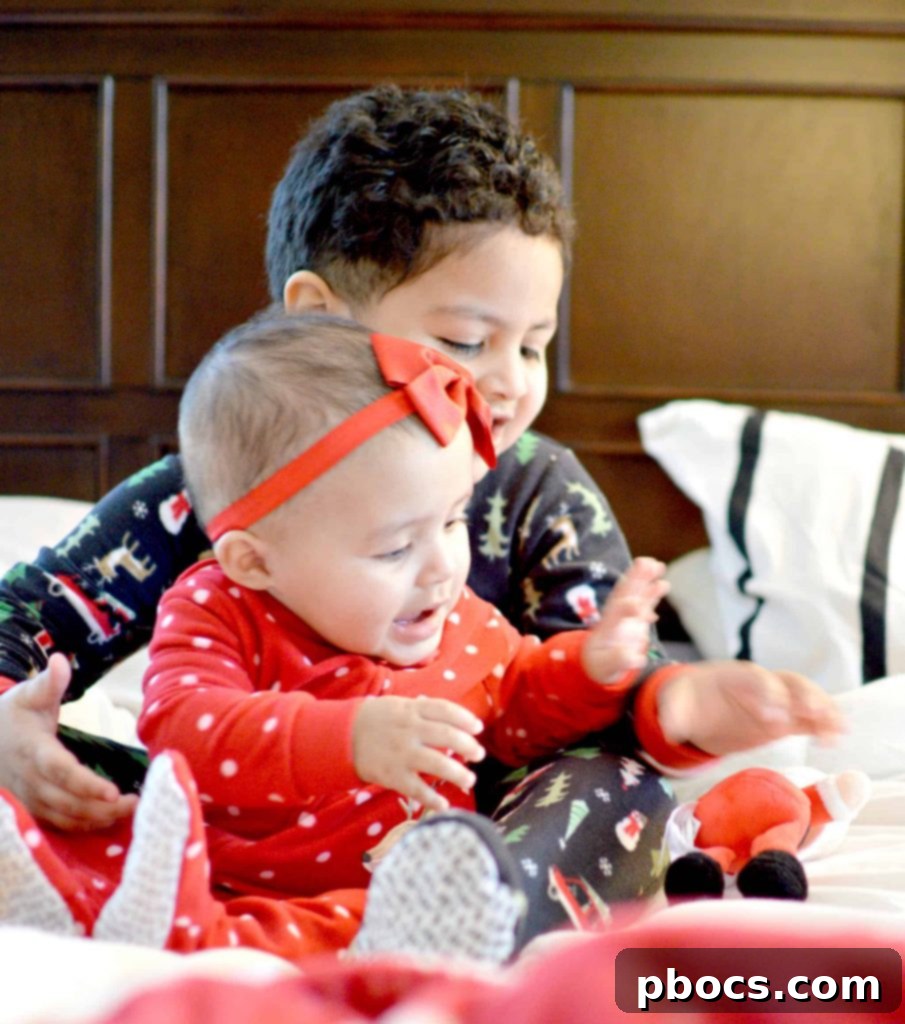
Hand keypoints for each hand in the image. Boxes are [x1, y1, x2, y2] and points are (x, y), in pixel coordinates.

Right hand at [0, 653, 137, 828]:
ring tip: (132, 810)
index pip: (61, 771)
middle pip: (67, 801)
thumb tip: (60, 660)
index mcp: (32, 750)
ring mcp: (28, 798)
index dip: (86, 784)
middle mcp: (29, 780)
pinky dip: (84, 825)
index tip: (114, 791)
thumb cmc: (12, 714)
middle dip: (102, 806)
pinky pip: (58, 824)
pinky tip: (110, 818)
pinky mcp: (31, 809)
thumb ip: (48, 682)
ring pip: (64, 817)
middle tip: (138, 802)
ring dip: (97, 818)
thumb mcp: (28, 694)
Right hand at [352, 695, 485, 811]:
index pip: (445, 710)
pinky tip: (445, 805)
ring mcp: (402, 754)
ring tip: (469, 780)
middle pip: (447, 736)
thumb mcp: (399, 705)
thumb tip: (455, 717)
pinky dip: (433, 799)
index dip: (465, 719)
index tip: (478, 728)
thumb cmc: (377, 719)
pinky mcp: (392, 776)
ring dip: (458, 774)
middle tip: (479, 755)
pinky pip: (417, 789)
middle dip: (468, 746)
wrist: (343, 736)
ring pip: (437, 764)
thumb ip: (424, 710)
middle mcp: (409, 730)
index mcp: (412, 710)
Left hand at [581, 556, 668, 682]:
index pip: (616, 614)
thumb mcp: (607, 666)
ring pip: (636, 594)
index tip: (637, 605)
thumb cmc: (600, 664)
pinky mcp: (635, 618)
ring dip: (645, 580)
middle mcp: (617, 617)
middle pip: (625, 594)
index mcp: (607, 627)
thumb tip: (636, 658)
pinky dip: (652, 594)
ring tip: (658, 565)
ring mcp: (626, 616)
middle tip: (646, 562)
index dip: (626, 608)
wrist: (597, 662)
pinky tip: (663, 584)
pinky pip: (644, 602)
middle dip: (635, 579)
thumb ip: (619, 660)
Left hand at [657, 660, 843, 755]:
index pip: (757, 679)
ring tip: (837, 730)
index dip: (767, 693)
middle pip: (789, 682)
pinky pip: (809, 718)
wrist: (699, 706)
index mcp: (736, 677)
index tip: (774, 715)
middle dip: (803, 696)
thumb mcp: (675, 704)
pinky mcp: (785, 719)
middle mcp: (762, 685)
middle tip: (812, 715)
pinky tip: (836, 738)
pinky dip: (824, 724)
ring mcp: (777, 701)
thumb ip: (675, 714)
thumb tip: (671, 729)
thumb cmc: (688, 700)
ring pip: (806, 697)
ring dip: (823, 710)